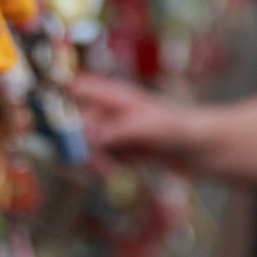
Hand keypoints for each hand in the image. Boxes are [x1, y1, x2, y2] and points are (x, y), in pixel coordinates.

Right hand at [69, 74, 195, 163]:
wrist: (206, 149)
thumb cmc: (183, 130)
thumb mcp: (152, 129)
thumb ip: (121, 131)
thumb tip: (92, 138)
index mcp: (115, 95)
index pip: (76, 87)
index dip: (58, 97)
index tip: (49, 120)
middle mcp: (111, 109)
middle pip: (76, 121)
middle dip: (79, 142)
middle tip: (90, 160)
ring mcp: (115, 128)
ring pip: (86, 142)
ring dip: (92, 158)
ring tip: (110, 169)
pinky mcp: (121, 146)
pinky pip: (99, 155)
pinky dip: (104, 165)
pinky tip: (120, 169)